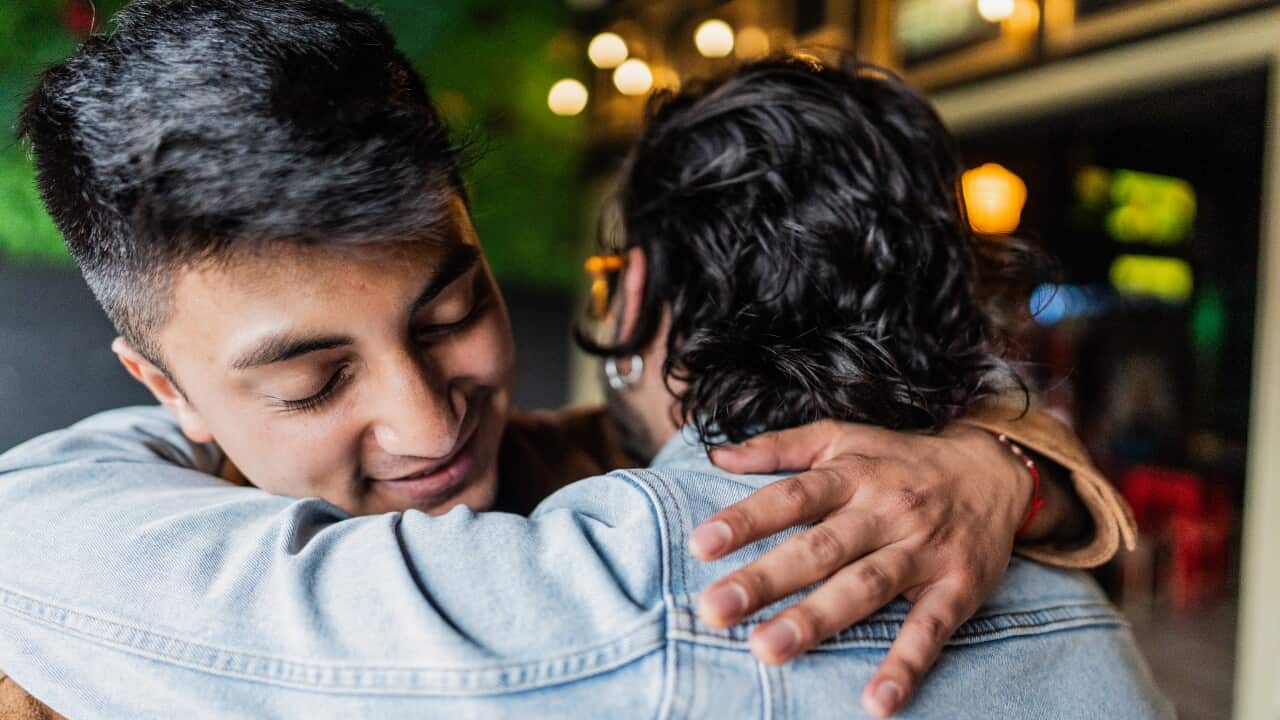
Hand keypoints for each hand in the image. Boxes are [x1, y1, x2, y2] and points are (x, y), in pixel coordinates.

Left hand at [693, 420, 1033, 717]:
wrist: (995, 470)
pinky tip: (877, 701)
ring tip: (768, 649)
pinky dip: (906, 665)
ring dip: (817, 619)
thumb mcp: (843, 438)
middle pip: (819, 547)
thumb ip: (780, 446)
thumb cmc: (901, 460)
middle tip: (715, 609)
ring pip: (865, 587)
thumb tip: (716, 454)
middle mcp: (885, 511)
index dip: (746, 520)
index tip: (701, 545)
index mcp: (852, 475)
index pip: (791, 497)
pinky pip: (930, 630)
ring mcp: (922, 551)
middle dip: (766, 579)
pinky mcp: (957, 588)